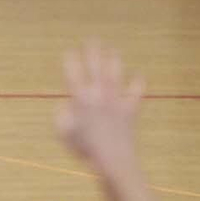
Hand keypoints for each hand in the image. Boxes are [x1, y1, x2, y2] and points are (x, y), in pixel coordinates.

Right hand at [57, 41, 144, 174]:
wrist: (113, 160)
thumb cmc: (84, 149)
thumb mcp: (62, 132)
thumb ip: (61, 114)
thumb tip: (65, 103)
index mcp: (79, 98)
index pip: (73, 72)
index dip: (70, 60)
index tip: (69, 52)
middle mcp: (98, 94)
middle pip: (95, 66)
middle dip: (93, 51)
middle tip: (92, 40)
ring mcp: (116, 100)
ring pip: (115, 73)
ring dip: (113, 60)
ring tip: (112, 50)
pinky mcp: (130, 109)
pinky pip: (136, 92)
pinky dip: (137, 82)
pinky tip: (138, 76)